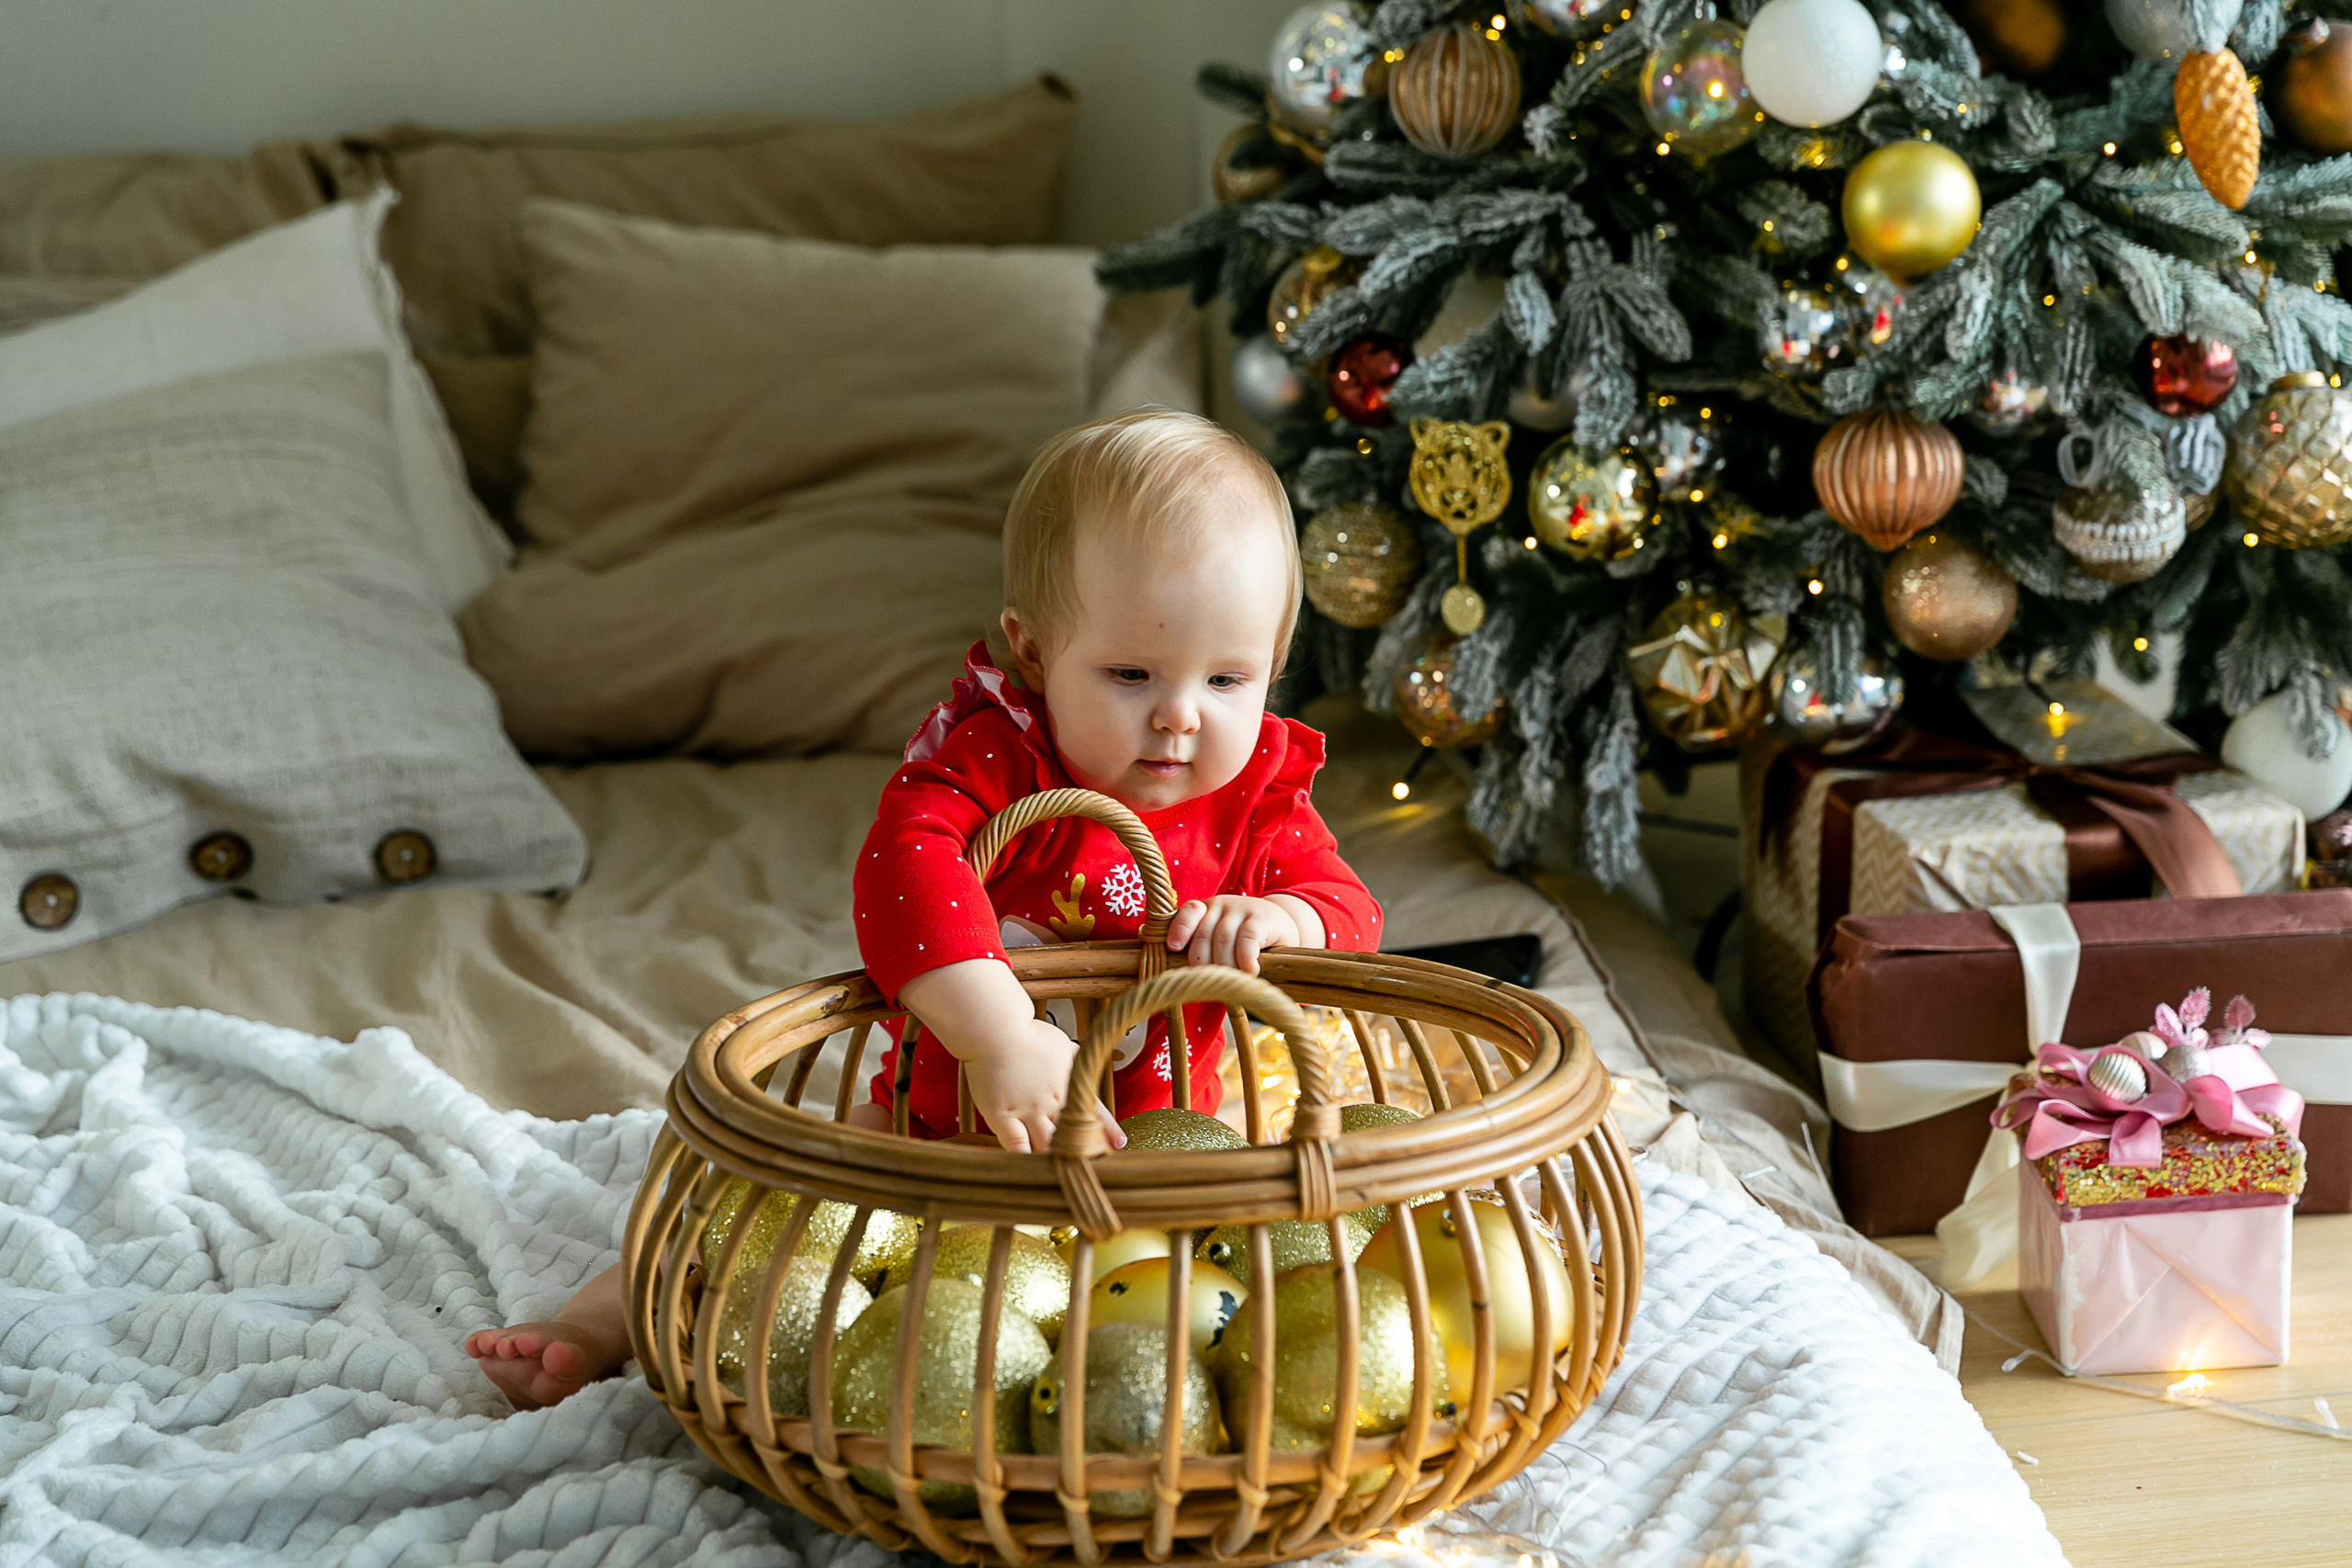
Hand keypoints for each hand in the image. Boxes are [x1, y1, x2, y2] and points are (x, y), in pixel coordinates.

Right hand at [898, 959, 1127, 1155]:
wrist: (997, 1030)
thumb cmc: (1028, 1034)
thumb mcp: (1064, 1045)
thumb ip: (1079, 1060)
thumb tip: (1094, 1063)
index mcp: (1070, 1085)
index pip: (1096, 1112)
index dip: (1108, 1131)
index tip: (1119, 1145)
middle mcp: (1053, 1102)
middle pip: (1074, 1136)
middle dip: (1083, 1153)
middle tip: (1088, 1168)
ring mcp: (1028, 1110)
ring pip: (1047, 1145)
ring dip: (1055, 1160)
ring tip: (1061, 1176)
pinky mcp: (1002, 1115)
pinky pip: (1016, 1145)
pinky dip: (1024, 1159)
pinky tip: (1028, 1171)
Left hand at [1166, 895, 1310, 973]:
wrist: (1284, 924)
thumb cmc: (1247, 939)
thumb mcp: (1224, 938)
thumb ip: (1206, 948)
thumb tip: (1188, 978)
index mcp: (1206, 909)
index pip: (1189, 912)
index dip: (1180, 929)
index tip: (1174, 947)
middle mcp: (1221, 904)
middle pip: (1203, 936)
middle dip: (1205, 964)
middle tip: (1213, 984)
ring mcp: (1241, 908)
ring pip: (1223, 940)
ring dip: (1226, 966)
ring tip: (1233, 983)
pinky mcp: (1262, 917)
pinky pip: (1247, 939)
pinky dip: (1245, 959)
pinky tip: (1250, 971)